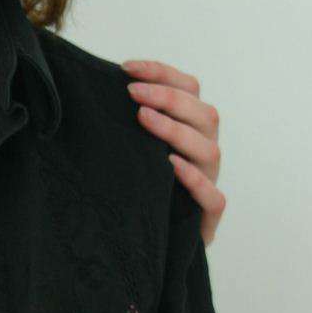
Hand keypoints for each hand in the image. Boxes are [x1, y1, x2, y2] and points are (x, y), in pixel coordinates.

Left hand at [122, 60, 225, 246]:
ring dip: (176, 131)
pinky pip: (213, 197)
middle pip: (204, 115)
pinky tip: (170, 166)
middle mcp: (204, 153)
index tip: (126, 68)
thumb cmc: (141, 190)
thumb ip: (129, 124)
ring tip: (144, 120)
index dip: (162, 74)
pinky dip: (194, 179)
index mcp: (192, 130)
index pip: (189, 89)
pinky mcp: (208, 217)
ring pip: (209, 150)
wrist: (155, 244)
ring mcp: (210, 183)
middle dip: (167, 98)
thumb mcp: (134, 151)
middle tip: (133, 93)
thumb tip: (98, 90)